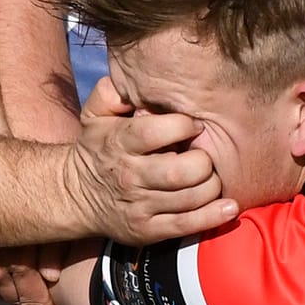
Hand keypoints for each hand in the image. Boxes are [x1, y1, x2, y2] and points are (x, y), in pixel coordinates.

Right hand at [65, 104, 236, 244]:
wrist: (75, 195)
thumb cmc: (97, 149)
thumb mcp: (94, 115)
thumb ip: (111, 91)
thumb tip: (130, 75)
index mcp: (120, 142)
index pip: (157, 131)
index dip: (184, 125)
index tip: (195, 125)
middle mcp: (130, 175)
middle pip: (182, 171)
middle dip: (203, 161)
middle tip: (203, 156)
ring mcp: (140, 206)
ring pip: (190, 198)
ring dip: (211, 186)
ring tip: (210, 177)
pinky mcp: (148, 230)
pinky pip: (186, 226)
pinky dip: (213, 216)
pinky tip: (229, 206)